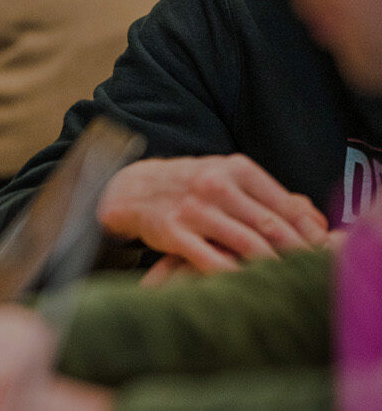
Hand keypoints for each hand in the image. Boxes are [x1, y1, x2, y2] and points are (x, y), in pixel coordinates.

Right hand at [98, 155, 327, 274]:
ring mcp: (193, 209)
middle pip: (272, 226)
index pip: (287, 205)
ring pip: (247, 244)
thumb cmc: (191, 186)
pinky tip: (248, 286)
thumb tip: (316, 222)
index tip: (323, 254)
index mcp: (236, 168)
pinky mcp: (173, 232)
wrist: (132, 187)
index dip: (311, 234)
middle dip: (298, 254)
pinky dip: (234, 275)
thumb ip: (270, 196)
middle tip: (311, 274)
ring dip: (273, 268)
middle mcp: (215, 185)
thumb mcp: (228, 176)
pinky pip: (212, 260)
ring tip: (287, 284)